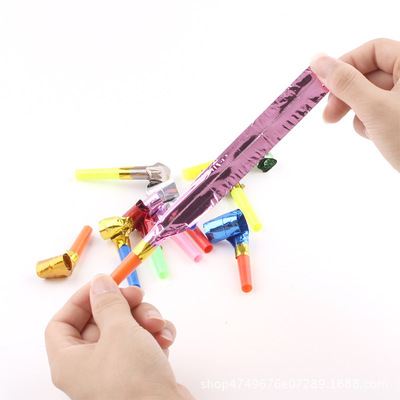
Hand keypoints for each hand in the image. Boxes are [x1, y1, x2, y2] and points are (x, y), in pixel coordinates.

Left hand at [45, 274, 194, 399]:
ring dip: (144, 319)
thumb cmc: (133, 381)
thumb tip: (99, 282)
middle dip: (123, 306)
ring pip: (125, 329)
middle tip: (138, 296)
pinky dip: (154, 335)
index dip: (81, 299)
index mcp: (70, 361)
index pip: (62, 322)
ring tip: (156, 324)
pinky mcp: (137, 372)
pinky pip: (141, 343)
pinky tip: (165, 339)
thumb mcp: (119, 331)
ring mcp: (114, 370)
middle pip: (100, 321)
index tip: (104, 285)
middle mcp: (89, 366)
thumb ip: (109, 303)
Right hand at [310, 38, 399, 171]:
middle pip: (370, 73)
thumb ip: (345, 82)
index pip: (373, 50)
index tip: (323, 87)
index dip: (345, 65)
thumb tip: (317, 60)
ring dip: (358, 111)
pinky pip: (379, 111)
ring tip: (364, 130)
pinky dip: (371, 122)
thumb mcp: (375, 108)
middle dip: (346, 94)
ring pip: (371, 95)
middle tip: (329, 116)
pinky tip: (375, 136)